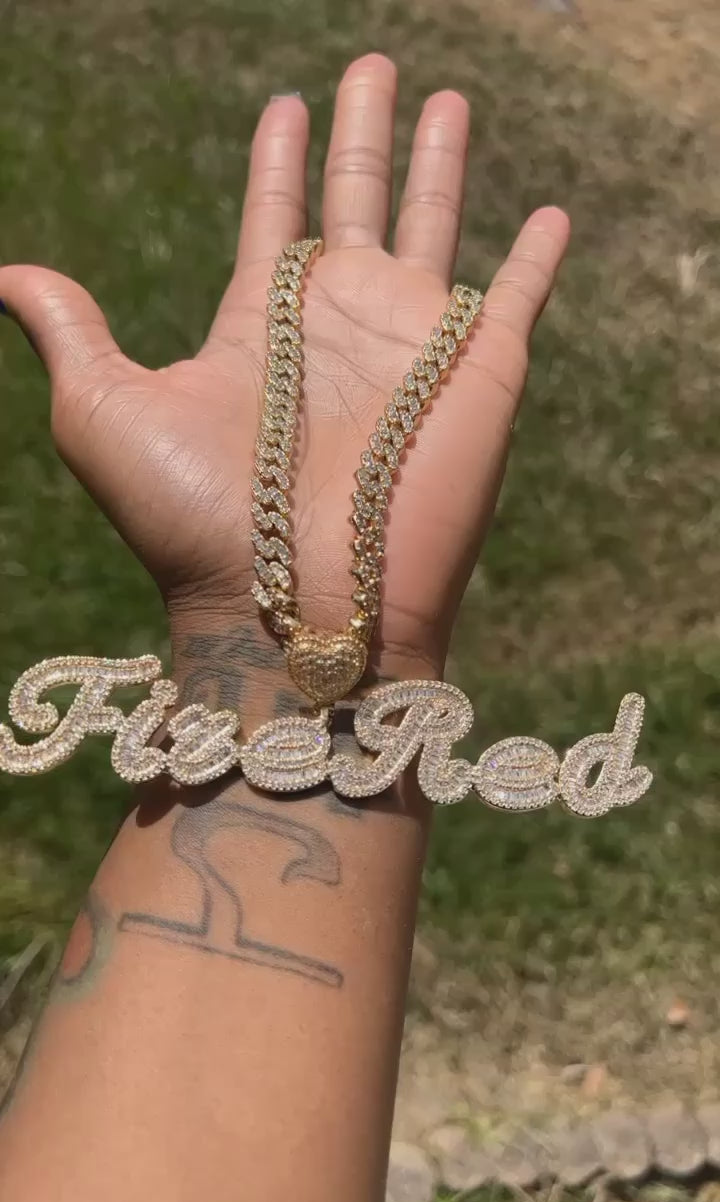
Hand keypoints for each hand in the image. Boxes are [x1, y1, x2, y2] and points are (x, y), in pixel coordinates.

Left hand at [0, 53, 568, 685]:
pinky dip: (539, 258)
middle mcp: (342, 326)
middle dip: (363, 134)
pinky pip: (519, 296)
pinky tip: (554, 217)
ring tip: (448, 99)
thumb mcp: (105, 414)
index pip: (275, 220)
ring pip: (436, 225)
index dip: (279, 163)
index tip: (286, 106)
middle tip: (372, 68)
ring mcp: (416, 345)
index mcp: (264, 326)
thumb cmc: (195, 522)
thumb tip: (5, 275)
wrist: (296, 608)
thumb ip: (71, 333)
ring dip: (442, 163)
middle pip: (357, 200)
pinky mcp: (483, 371)